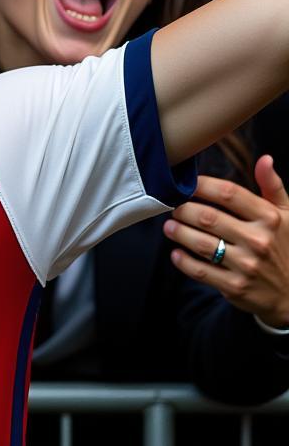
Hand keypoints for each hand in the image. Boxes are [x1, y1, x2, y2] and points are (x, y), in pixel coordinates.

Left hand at [166, 156, 288, 328]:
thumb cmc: (285, 246)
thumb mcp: (287, 215)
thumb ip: (272, 186)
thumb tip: (265, 159)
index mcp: (270, 218)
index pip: (228, 193)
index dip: (202, 185)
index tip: (187, 184)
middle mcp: (258, 240)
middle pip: (208, 217)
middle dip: (183, 209)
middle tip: (174, 207)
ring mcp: (246, 265)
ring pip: (200, 243)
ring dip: (178, 232)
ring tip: (169, 226)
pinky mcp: (235, 287)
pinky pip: (200, 270)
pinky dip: (182, 260)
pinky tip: (176, 252)